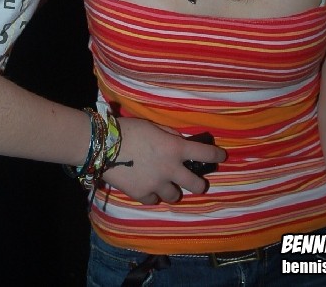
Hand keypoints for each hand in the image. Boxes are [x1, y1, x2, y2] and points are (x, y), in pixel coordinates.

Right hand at [102, 118, 225, 204]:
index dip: (216, 155)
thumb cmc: (129, 129)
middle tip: (195, 181)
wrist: (104, 145)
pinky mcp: (142, 195)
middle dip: (198, 184)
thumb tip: (180, 141)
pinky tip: (147, 186)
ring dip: (172, 189)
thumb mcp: (153, 126)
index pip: (204, 153)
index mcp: (175, 148)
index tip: (222, 156)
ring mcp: (157, 184)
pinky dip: (152, 194)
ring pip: (175, 196)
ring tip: (163, 183)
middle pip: (196, 185)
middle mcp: (171, 169)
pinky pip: (154, 199)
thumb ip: (170, 135)